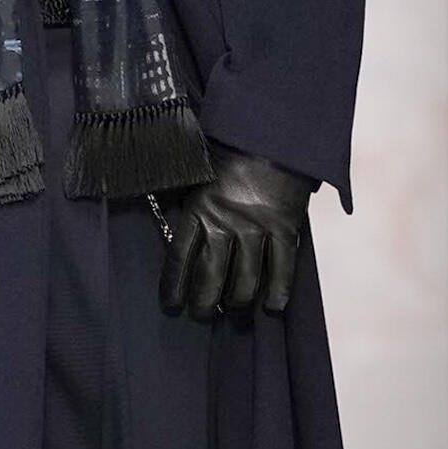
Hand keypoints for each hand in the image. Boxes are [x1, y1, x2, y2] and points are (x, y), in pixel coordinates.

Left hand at [159, 149, 312, 321]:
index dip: (173, 288)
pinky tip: (271, 307)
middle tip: (202, 316)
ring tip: (236, 313)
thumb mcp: (195, 175)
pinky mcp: (285, 228)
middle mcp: (225, 224)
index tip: (171, 307)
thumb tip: (162, 225)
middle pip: (211, 277)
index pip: (179, 259)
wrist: (270, 133)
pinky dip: (278, 291)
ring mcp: (256, 228)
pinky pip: (282, 268)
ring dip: (239, 303)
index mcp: (197, 210)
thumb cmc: (227, 154)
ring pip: (246, 280)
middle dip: (204, 304)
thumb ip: (182, 202)